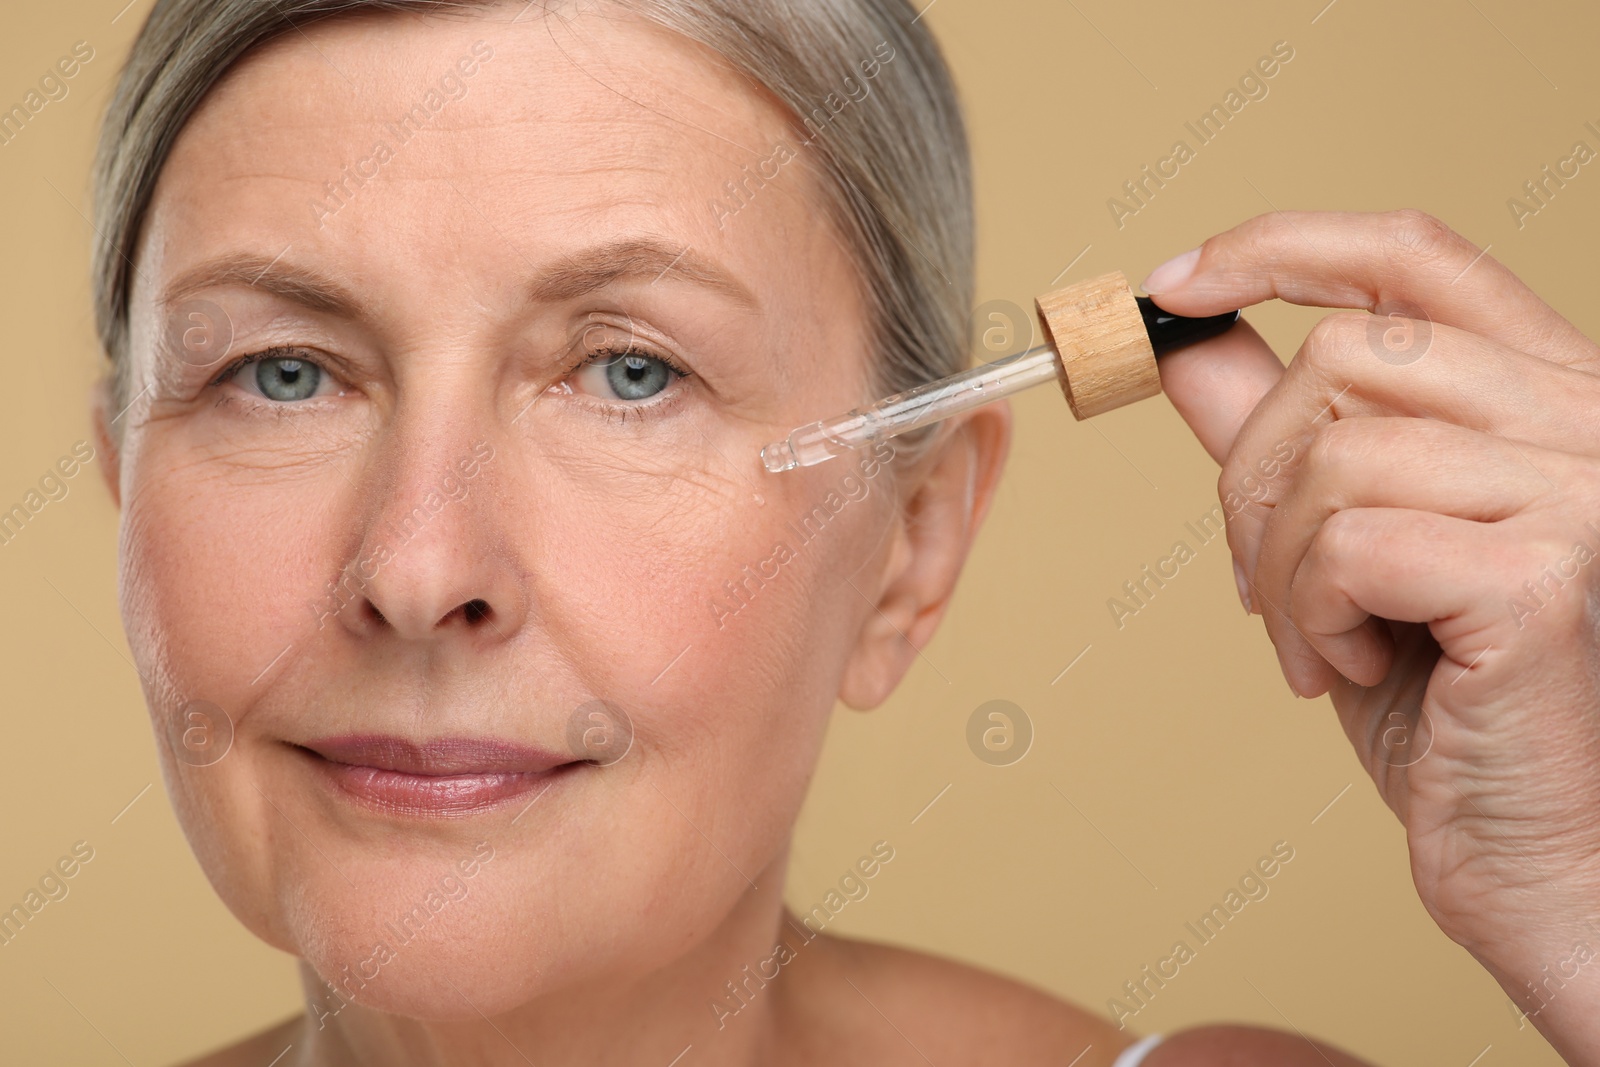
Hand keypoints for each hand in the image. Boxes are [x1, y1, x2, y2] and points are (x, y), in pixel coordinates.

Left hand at [1145, 209, 1599, 1063]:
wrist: (1540, 858)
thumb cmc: (1454, 711)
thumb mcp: (1346, 547)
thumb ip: (1282, 437)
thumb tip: (1188, 342)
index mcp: (1546, 399)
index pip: (1415, 255)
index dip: (1282, 246)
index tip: (1173, 283)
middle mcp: (1588, 422)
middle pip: (1344, 357)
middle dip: (1255, 474)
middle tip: (1266, 581)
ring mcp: (1581, 490)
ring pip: (1336, 450)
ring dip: (1279, 564)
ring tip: (1319, 643)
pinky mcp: (1548, 574)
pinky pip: (1349, 540)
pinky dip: (1310, 614)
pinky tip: (1353, 670)